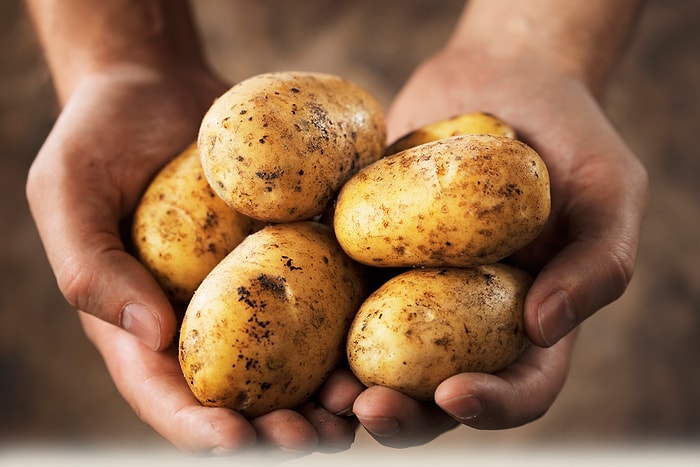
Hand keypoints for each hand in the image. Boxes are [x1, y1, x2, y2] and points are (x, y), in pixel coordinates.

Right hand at [26, 65, 356, 453]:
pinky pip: (325, 296)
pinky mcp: (293, 253)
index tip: (236, 440)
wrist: (162, 86)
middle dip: (277, 428)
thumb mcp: (67, 192)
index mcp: (141, 323)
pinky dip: (352, 326)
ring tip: (360, 407)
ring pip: (293, 360)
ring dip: (327, 394)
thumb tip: (150, 336)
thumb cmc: (101, 137)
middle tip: (314, 439)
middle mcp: (204, 318)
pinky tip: (381, 337)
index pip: (165, 394)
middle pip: (241, 394)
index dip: (197, 428)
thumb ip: (91, 266)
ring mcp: (254, 289)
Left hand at [344, 44, 646, 444]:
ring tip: (322, 390)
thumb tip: (543, 328)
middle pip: (435, 391)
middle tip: (366, 408)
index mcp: (529, 319)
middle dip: (403, 414)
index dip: (493, 406)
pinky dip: (313, 314)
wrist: (500, 80)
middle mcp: (466, 317)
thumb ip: (598, 263)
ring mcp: (410, 287)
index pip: (520, 386)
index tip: (456, 395)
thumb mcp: (610, 191)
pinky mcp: (367, 252)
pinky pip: (337, 290)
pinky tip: (289, 316)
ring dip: (348, 385)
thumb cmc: (569, 136)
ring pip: (377, 356)